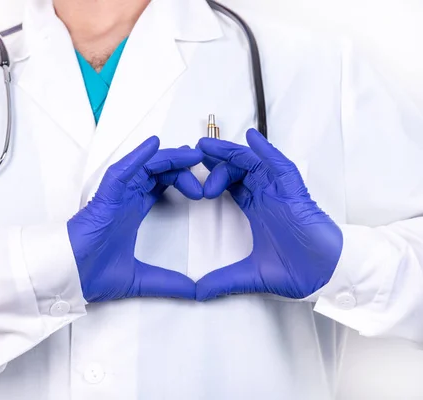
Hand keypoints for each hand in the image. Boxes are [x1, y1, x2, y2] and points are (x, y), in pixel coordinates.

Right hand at [68, 137, 202, 302]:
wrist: (71, 278)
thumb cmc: (93, 274)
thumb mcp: (142, 279)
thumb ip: (169, 283)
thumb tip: (196, 292)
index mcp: (132, 212)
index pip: (159, 187)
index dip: (179, 179)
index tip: (200, 182)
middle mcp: (125, 200)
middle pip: (157, 173)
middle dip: (180, 167)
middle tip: (201, 169)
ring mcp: (115, 196)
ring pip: (144, 167)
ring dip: (168, 159)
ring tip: (190, 154)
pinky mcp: (105, 197)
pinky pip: (122, 171)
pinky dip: (137, 157)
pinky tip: (153, 145)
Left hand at [195, 129, 342, 300]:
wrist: (326, 276)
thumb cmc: (299, 271)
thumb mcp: (251, 275)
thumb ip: (223, 281)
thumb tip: (197, 293)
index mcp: (259, 210)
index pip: (233, 186)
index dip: (214, 176)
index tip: (193, 173)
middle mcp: (268, 197)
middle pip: (238, 170)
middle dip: (217, 159)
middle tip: (194, 152)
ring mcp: (281, 193)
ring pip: (253, 164)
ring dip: (230, 153)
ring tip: (207, 145)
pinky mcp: (295, 193)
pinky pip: (281, 167)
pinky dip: (266, 152)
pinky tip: (251, 138)